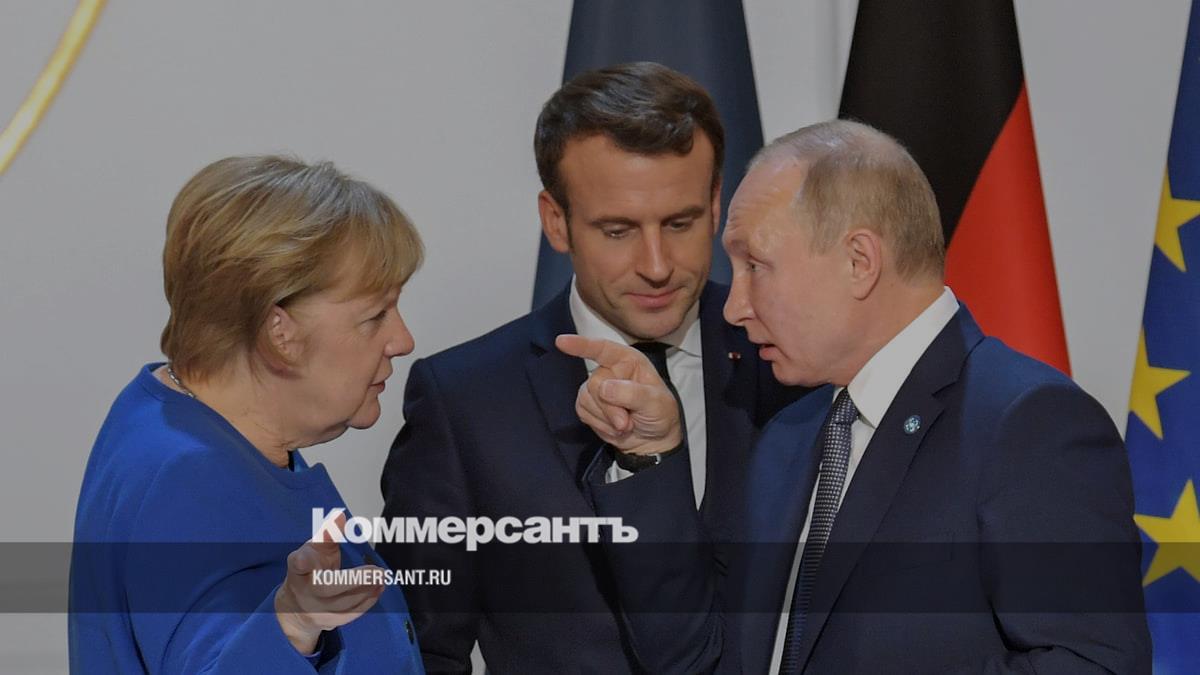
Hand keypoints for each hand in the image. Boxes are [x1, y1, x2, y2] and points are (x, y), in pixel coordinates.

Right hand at [274, 512, 384, 653]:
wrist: (296, 607)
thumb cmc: (310, 570)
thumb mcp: (314, 549)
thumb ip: (328, 534)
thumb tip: (340, 515)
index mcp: (298, 569)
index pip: (297, 563)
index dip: (301, 560)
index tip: (304, 557)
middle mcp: (304, 591)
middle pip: (327, 588)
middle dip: (354, 581)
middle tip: (377, 571)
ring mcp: (315, 610)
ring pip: (343, 604)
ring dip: (366, 591)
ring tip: (381, 577)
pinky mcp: (328, 622)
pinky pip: (350, 615)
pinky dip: (367, 602)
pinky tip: (378, 589)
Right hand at [556, 334, 681, 455]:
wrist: (653, 439)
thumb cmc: (660, 413)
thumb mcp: (655, 403)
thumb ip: (632, 393)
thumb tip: (603, 388)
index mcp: (628, 360)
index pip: (602, 349)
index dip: (581, 345)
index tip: (562, 342)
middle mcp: (610, 370)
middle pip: (594, 383)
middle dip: (610, 408)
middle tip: (626, 423)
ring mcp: (597, 387)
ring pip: (586, 399)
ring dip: (605, 418)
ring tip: (625, 425)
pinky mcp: (588, 404)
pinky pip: (582, 411)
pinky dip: (599, 424)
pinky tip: (614, 427)